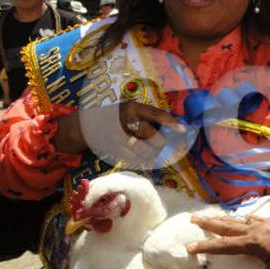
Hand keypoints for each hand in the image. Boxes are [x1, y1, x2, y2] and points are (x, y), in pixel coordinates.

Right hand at [55, 101, 183, 155]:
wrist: (86, 126)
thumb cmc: (114, 116)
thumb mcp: (129, 109)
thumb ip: (146, 116)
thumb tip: (172, 126)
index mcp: (131, 108)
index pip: (154, 114)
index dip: (170, 122)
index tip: (183, 130)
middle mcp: (124, 121)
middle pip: (150, 135)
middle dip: (159, 143)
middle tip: (162, 145)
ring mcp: (118, 137)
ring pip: (144, 151)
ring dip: (152, 154)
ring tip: (154, 152)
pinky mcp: (114, 150)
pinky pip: (134, 159)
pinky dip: (142, 160)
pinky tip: (143, 158)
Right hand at [187, 215, 269, 268]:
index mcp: (251, 244)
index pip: (224, 246)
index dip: (206, 246)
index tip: (189, 246)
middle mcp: (253, 231)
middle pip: (226, 226)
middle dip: (208, 223)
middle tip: (192, 219)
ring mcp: (262, 223)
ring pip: (237, 220)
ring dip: (222, 218)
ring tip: (210, 214)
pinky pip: (253, 218)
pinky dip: (244, 217)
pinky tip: (241, 217)